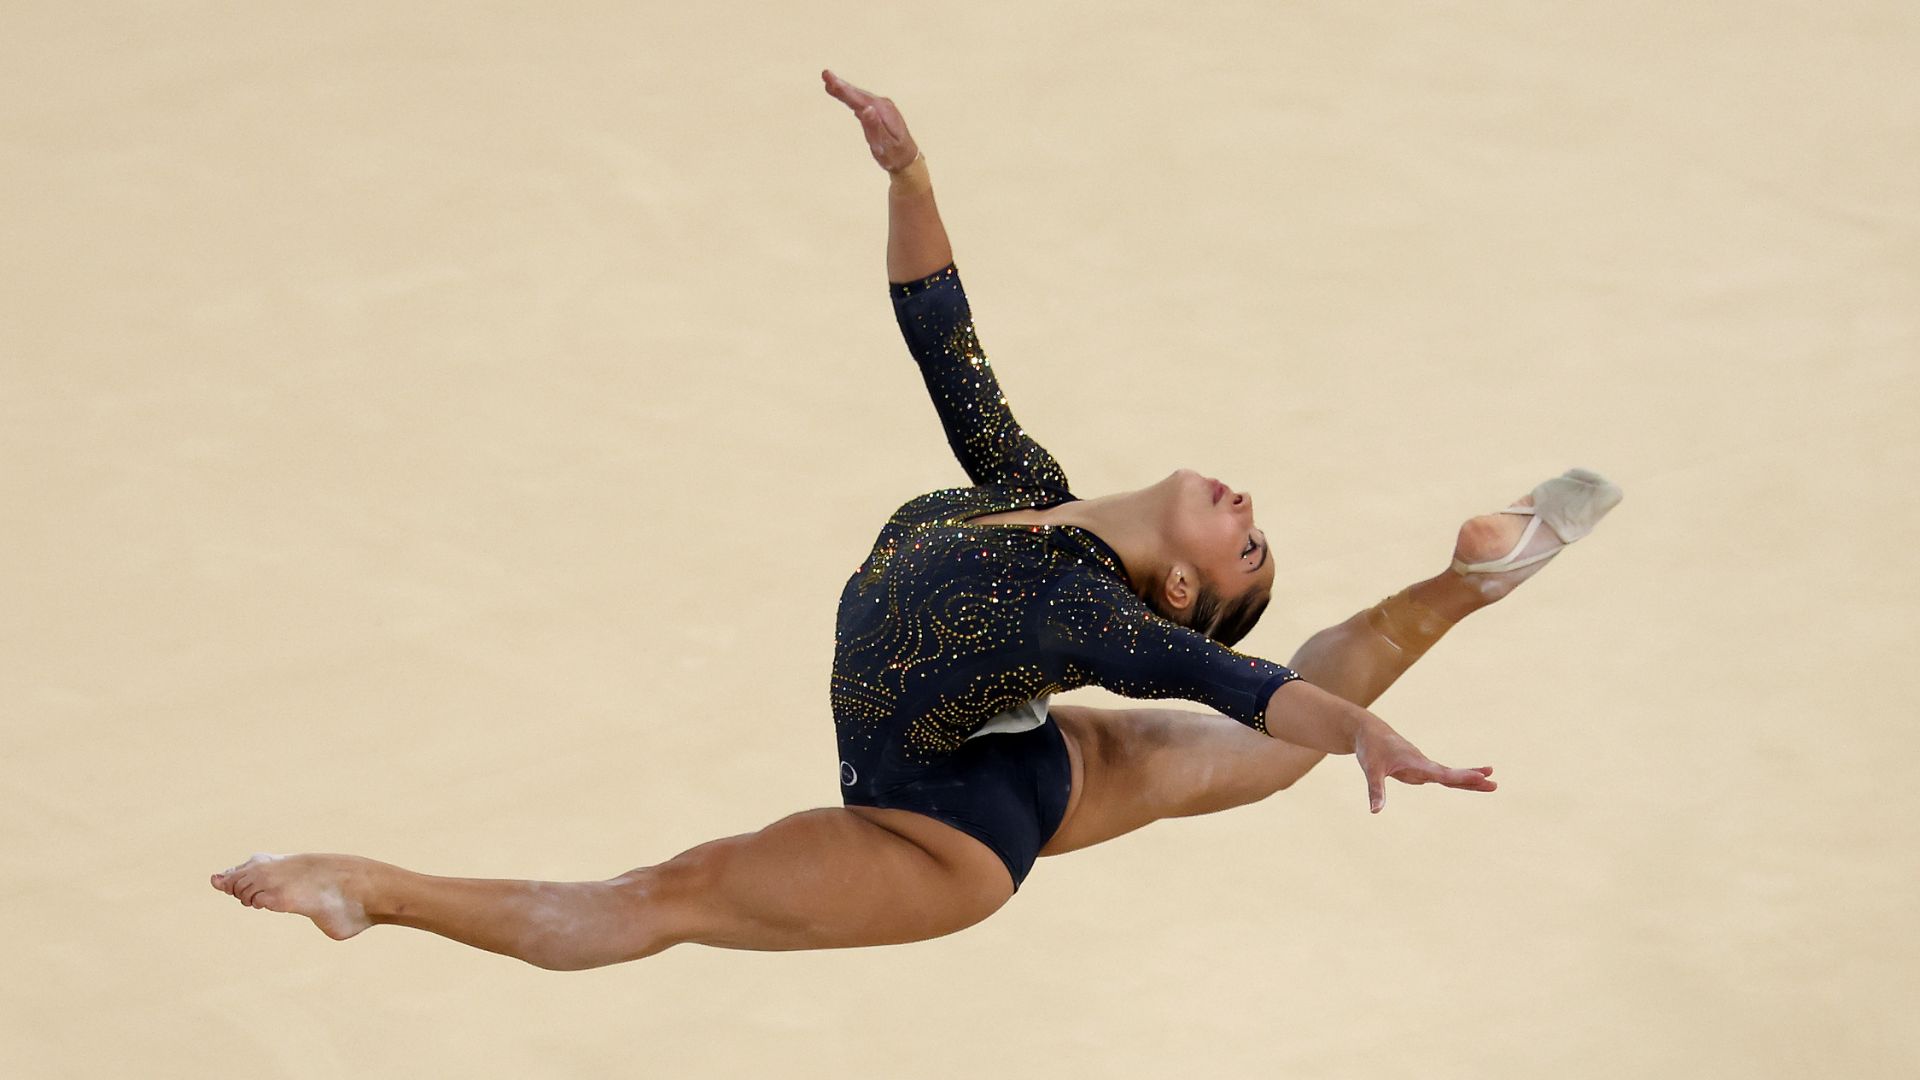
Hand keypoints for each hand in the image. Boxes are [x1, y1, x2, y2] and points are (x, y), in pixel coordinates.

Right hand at [821, 69, 921, 172]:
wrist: (908, 160)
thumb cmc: (895, 155)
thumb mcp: (885, 145)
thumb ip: (875, 127)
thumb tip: (866, 109)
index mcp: (883, 112)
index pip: (859, 99)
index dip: (844, 90)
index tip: (830, 81)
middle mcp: (884, 105)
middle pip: (858, 94)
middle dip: (841, 85)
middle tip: (825, 74)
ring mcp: (883, 107)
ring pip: (859, 96)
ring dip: (844, 89)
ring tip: (829, 81)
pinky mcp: (880, 111)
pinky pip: (862, 101)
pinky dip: (851, 97)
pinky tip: (844, 94)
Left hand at [1352, 715, 1496, 813]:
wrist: (1369, 732)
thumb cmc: (1370, 749)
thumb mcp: (1370, 769)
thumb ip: (1375, 790)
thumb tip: (1375, 811)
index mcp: (1415, 761)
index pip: (1441, 773)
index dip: (1460, 776)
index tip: (1480, 776)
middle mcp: (1423, 764)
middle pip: (1451, 774)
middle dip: (1472, 779)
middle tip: (1495, 784)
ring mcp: (1423, 767)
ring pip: (1450, 776)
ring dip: (1469, 780)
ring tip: (1492, 784)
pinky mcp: (1420, 770)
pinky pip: (1442, 777)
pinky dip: (1457, 781)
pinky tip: (1472, 783)